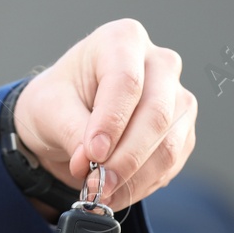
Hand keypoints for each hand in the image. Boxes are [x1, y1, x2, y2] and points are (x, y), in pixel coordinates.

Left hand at [13, 19, 197, 209]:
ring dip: (134, 178)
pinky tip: (117, 189)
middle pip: (156, 114)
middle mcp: (160, 63)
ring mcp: (178, 98)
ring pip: (169, 145)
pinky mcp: (184, 131)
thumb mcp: (50, 108)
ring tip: (102, 193)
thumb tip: (91, 163)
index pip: (127, 81)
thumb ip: (72, 132)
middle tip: (97, 185)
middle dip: (125, 158)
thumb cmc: (60, 100)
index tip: (91, 154)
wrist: (71, 115)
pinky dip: (143, 184)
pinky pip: (172, 164)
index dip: (112, 122)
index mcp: (123, 40)